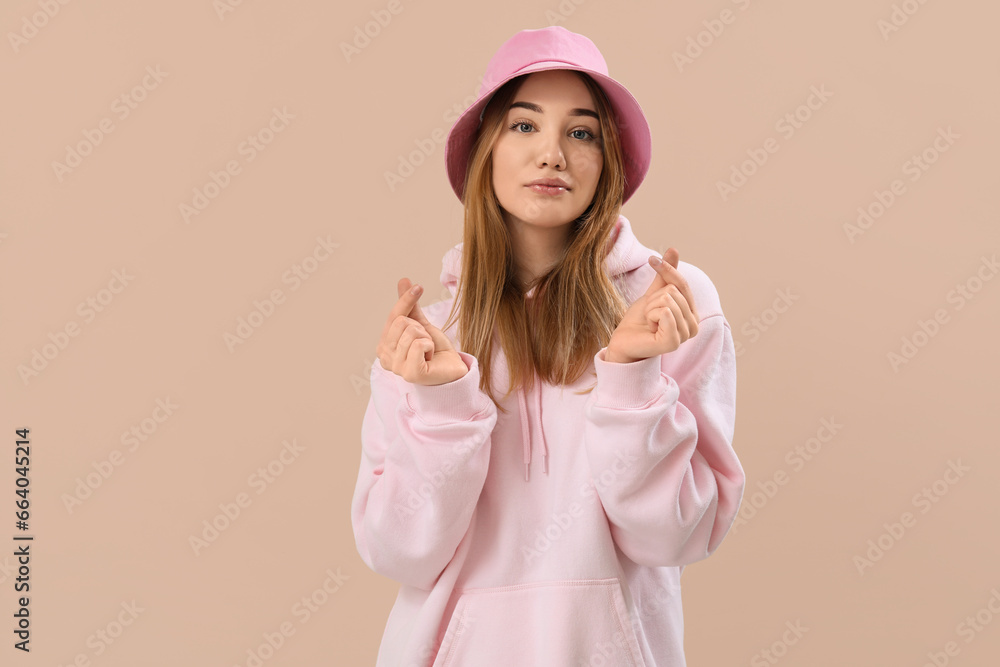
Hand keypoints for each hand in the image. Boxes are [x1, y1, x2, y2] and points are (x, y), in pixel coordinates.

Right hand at [376, 278, 468, 385]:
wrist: (452, 368)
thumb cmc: (434, 349)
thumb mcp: (421, 324)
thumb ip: (409, 306)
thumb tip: (403, 280)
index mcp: (383, 346)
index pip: (394, 316)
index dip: (407, 300)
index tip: (419, 286)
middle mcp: (385, 357)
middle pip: (402, 322)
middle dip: (420, 328)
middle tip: (426, 342)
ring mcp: (396, 367)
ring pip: (411, 332)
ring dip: (426, 339)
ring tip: (428, 351)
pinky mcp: (411, 374)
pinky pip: (419, 344)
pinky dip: (430, 347)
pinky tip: (430, 357)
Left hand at [606, 248, 699, 362]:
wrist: (623, 341)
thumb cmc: (640, 320)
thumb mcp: (654, 293)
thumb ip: (666, 275)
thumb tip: (674, 250)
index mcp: (692, 313)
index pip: (682, 283)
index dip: (666, 270)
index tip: (651, 260)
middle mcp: (693, 325)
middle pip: (673, 292)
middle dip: (653, 299)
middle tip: (649, 314)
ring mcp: (685, 335)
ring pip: (668, 301)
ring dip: (650, 308)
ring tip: (649, 321)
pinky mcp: (674, 342)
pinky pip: (665, 312)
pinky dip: (651, 315)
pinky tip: (650, 328)